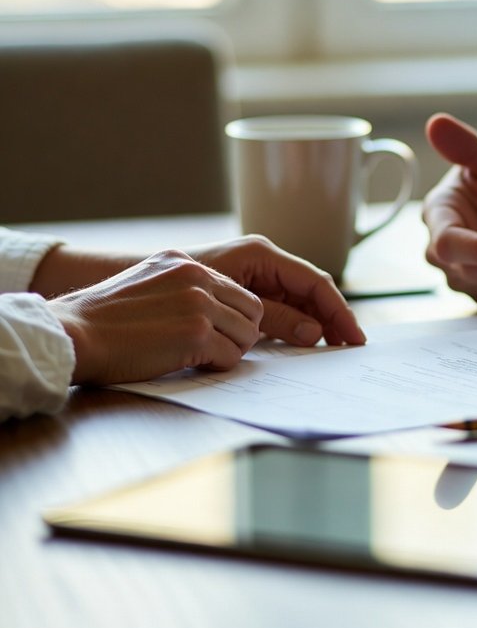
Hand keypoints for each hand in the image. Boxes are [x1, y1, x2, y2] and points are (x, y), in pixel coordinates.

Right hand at [48, 250, 264, 384]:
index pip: (235, 288)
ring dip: (230, 350)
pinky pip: (232, 356)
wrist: (74, 334)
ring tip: (203, 357)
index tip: (220, 331)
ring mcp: (199, 304)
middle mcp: (196, 276)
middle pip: (251, 309)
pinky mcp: (197, 334)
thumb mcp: (147, 282)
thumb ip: (181, 287)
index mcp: (183, 262)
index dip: (232, 315)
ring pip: (247, 333)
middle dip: (240, 332)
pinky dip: (218, 365)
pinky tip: (194, 364)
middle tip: (218, 348)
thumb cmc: (102, 319)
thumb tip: (213, 306)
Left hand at [184, 235, 364, 347]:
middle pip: (311, 291)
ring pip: (298, 301)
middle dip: (331, 318)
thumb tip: (313, 333)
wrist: (135, 294)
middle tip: (348, 348)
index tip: (353, 335)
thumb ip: (274, 318)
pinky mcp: (248, 292)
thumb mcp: (232, 304)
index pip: (315, 281)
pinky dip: (294, 326)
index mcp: (262, 255)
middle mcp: (264, 262)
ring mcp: (257, 277)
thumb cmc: (177, 292)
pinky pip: (280, 308)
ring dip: (315, 324)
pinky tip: (303, 346)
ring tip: (331, 351)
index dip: (338, 309)